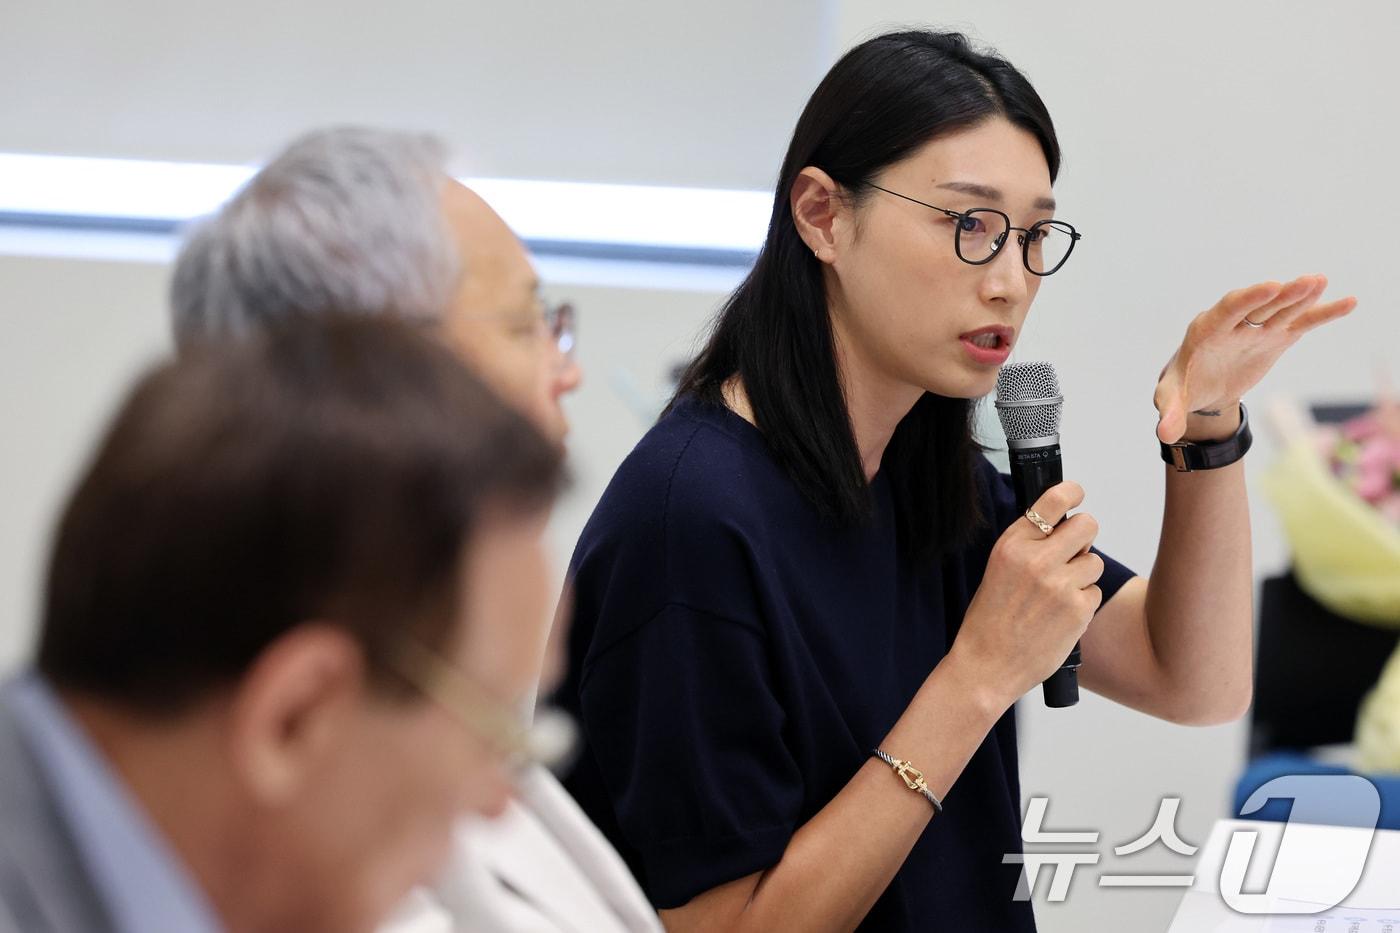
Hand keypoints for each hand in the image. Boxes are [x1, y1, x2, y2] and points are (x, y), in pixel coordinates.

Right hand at [951, 482, 1103, 706]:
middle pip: (1087, 526)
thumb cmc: (990, 620)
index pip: (1053, 501)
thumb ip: (1029, 546)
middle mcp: (1037, 560)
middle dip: (1085, 537)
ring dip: (1083, 576)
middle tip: (1073, 553)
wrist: (986, 665)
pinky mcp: (1078, 610)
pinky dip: (1082, 604)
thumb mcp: (998, 570)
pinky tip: (1059, 617)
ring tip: (1058, 595)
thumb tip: (1065, 528)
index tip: (1078, 494)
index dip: (1072, 492)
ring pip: (1095, 562)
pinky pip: (1094, 593)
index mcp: (1012, 545)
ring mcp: (1060, 585)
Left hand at [1153, 275, 1357, 443]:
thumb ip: (1170, 412)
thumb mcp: (1171, 398)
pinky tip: (1348, 303)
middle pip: (1260, 306)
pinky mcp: (1276, 337)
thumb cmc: (1183, 386)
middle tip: (1306, 282)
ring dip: (1302, 297)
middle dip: (1281, 295)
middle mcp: (1234, 324)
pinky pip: (1301, 324)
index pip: (1229, 309)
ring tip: (1322, 282)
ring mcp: (1257, 329)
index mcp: (1206, 330)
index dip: (1249, 299)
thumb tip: (1164, 434)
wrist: (1202, 386)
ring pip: (1282, 310)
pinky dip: (1322, 314)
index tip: (1271, 286)